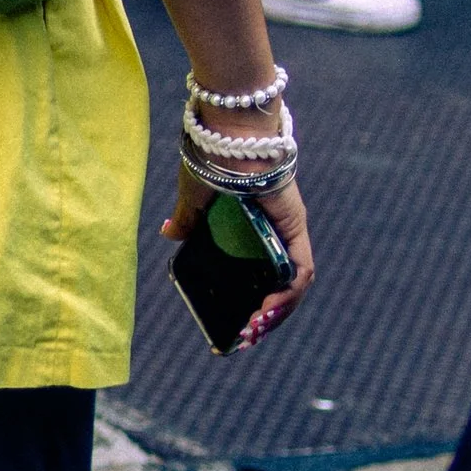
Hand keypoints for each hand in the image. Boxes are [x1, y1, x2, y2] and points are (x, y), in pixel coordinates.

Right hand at [162, 165, 314, 344]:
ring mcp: (288, 230)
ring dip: (277, 311)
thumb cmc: (211, 157)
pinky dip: (287, 295)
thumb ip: (186, 220)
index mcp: (253, 227)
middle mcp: (276, 231)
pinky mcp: (295, 227)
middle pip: (280, 284)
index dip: (254, 301)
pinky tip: (268, 311)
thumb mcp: (194, 198)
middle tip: (244, 336)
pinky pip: (300, 270)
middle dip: (265, 316)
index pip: (261, 272)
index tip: (238, 324)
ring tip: (254, 329)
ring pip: (293, 282)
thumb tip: (171, 234)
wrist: (227, 135)